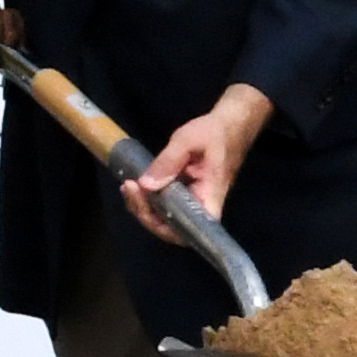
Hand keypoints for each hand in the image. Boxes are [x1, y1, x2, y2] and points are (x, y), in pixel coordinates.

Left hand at [130, 84, 275, 242]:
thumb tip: (146, 186)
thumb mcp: (188, 140)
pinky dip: (147, 199)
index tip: (145, 202)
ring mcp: (193, 202)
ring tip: (128, 186)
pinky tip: (134, 185)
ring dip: (142, 207)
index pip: (189, 230)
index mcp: (210, 196)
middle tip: (129, 187)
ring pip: (166, 219)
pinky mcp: (185, 196)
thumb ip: (167, 162)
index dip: (163, 227)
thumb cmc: (214, 132)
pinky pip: (165, 206)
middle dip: (145, 213)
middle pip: (172, 229)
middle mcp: (203, 206)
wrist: (229, 126)